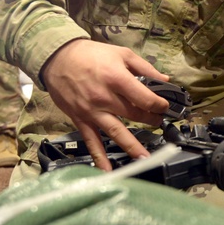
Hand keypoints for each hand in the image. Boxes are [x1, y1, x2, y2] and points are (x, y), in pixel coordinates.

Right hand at [41, 39, 170, 170]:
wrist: (58, 58)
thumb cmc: (91, 54)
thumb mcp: (122, 54)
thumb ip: (145, 68)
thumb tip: (165, 79)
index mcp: (116, 79)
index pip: (145, 98)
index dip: (159, 105)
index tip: (165, 107)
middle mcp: (105, 97)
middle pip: (134, 115)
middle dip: (151, 120)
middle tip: (158, 122)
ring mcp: (92, 111)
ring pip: (116, 132)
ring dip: (132, 146)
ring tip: (145, 159)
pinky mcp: (81, 119)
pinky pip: (92, 141)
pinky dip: (99, 157)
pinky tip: (106, 170)